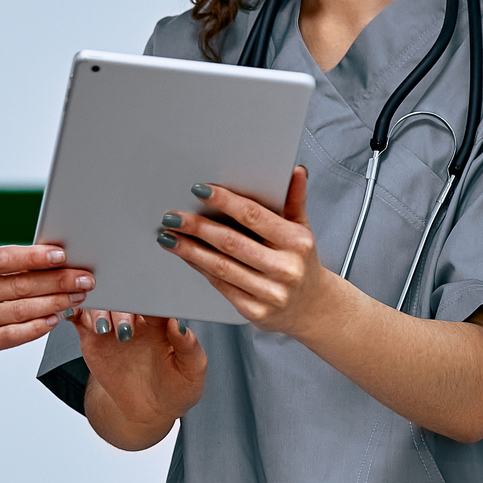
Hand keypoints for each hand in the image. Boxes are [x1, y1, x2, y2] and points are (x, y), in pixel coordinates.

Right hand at [0, 245, 93, 376]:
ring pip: (22, 310)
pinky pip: (13, 335)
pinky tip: (52, 320)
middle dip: (57, 280)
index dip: (35, 256)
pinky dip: (36, 328)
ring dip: (54, 303)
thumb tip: (36, 261)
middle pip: (20, 284)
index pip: (4, 258)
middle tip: (81, 277)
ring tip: (75, 297)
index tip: (60, 255)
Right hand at [74, 306, 206, 436]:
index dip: (148, 297)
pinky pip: (79, 317)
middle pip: (123, 296)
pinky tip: (72, 313)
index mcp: (161, 320)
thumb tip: (179, 324)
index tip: (145, 306)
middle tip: (125, 331)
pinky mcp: (92, 337)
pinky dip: (73, 310)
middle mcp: (136, 318)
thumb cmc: (175, 388)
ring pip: (100, 303)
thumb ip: (189, 347)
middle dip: (122, 309)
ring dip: (99, 310)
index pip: (153, 298)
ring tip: (104, 329)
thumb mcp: (192, 371)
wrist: (147, 411)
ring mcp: (112, 325)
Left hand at [155, 166, 339, 337]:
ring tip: (169, 236)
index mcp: (297, 243)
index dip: (224, 201)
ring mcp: (270, 293)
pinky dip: (199, 267)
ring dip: (189, 249)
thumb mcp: (303, 230)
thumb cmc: (301, 263)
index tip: (199, 190)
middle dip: (197, 227)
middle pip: (231, 242)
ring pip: (220, 266)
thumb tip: (296, 171)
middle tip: (172, 216)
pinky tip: (185, 255)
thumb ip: (295, 200)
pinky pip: (220, 285)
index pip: (254, 215)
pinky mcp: (254, 311)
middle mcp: (285, 268)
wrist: (313, 307)